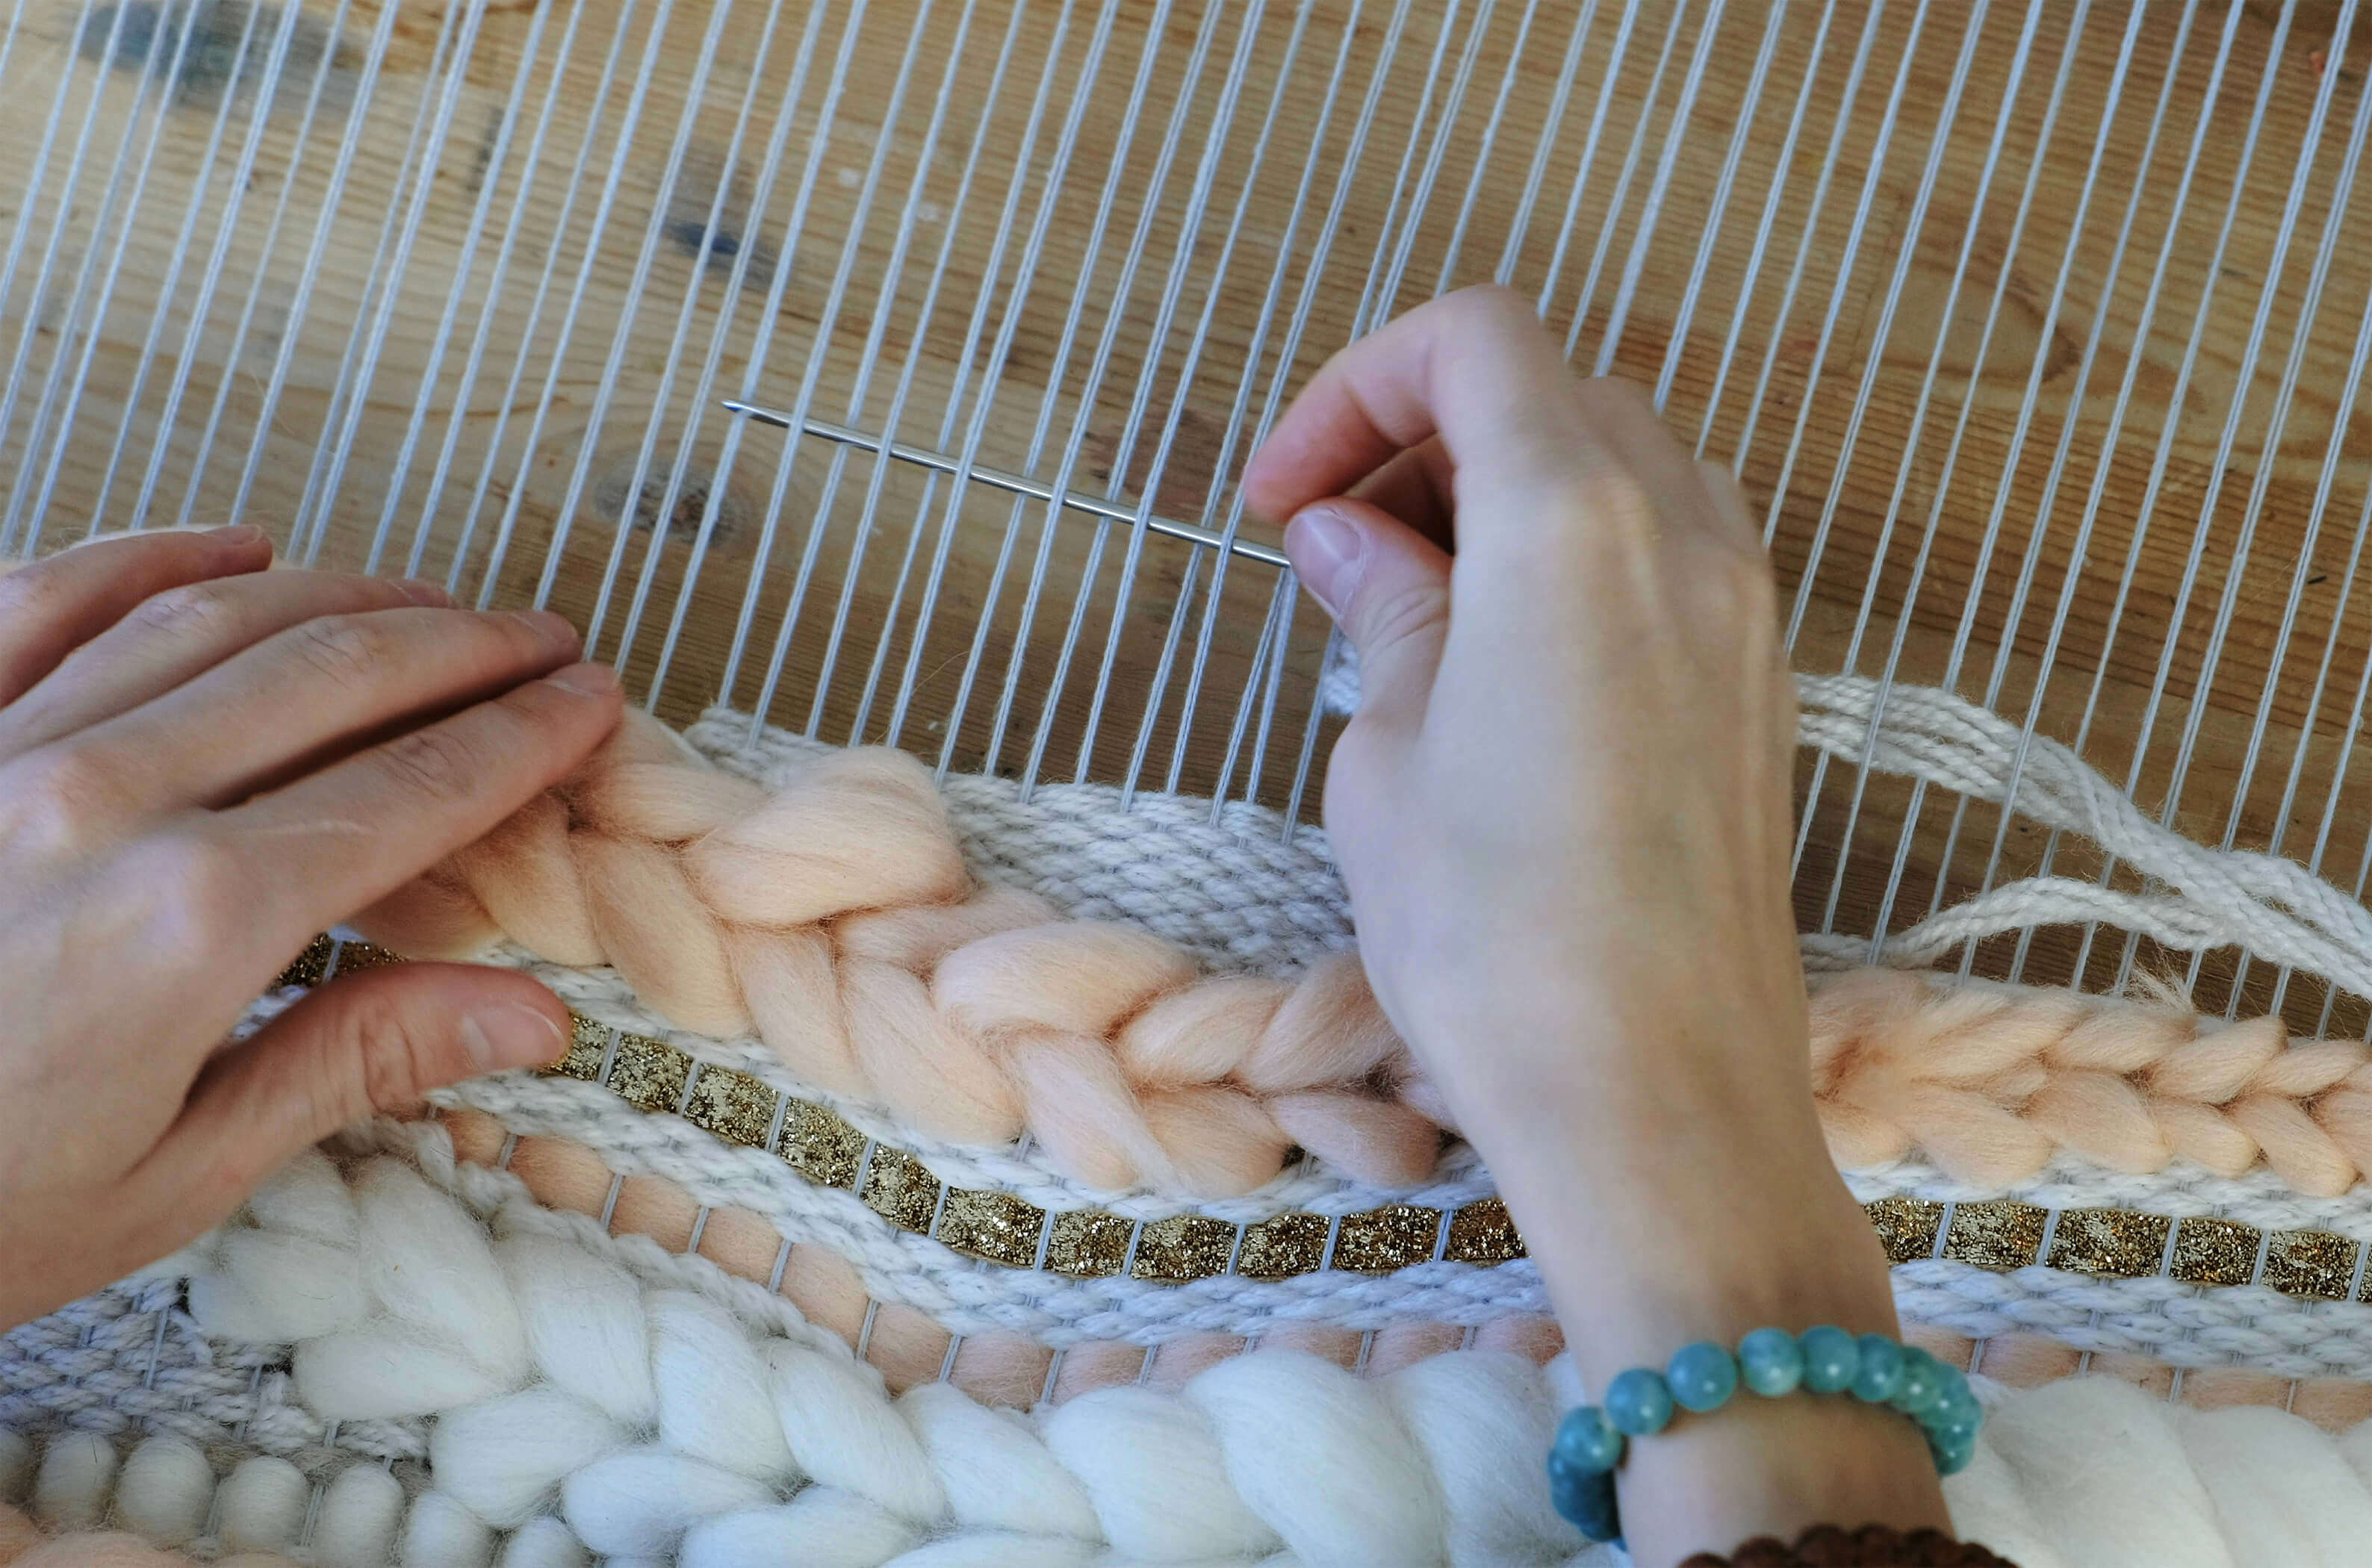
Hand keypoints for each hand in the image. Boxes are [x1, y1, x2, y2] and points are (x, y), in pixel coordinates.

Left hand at [0, 527, 622, 1329]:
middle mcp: (107, 798)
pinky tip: (234, 543)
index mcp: (194, 919)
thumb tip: (528, 1011)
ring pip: (215, 616)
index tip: (588, 703)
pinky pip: (51, 595)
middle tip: (543, 639)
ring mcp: (3, 743)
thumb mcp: (168, 1176)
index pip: (416, 788)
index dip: (523, 736)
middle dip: (464, 647)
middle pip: (337, 675)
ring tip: (432, 601)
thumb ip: (352, 1062)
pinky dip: (156, 553)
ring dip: (347, 594)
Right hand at [1246, 289, 1943, 1562]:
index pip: (1474, 340)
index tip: (1278, 498)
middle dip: (1420, 435)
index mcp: (1574, 516)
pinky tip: (1498, 662)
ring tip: (1406, 606)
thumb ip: (1381, 609)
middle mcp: (1684, 529)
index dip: (1354, 387)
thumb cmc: (1493, 934)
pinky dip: (1570, 555)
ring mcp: (1743, 606)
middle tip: (1328, 549)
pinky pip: (1664, 550)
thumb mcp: (1387, 756)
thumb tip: (1346, 536)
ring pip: (1618, 462)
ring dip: (1499, 492)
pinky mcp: (1763, 685)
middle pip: (1549, 389)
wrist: (1660, 1103)